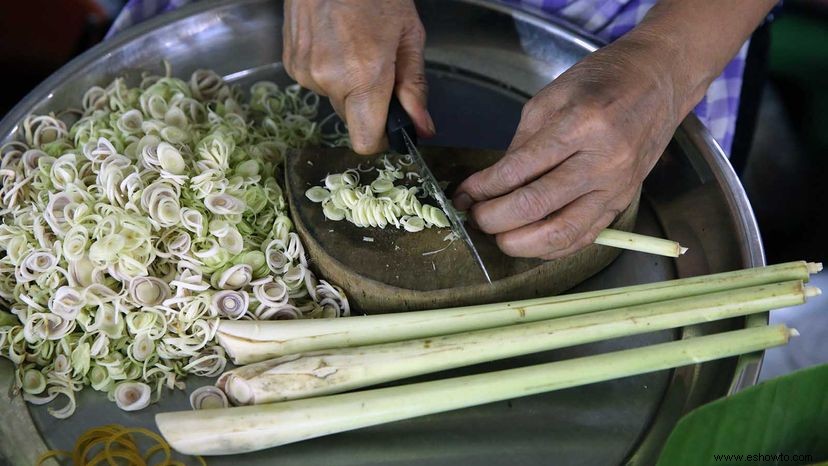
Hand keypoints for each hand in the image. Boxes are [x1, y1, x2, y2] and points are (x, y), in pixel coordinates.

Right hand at [283, 0, 434, 153]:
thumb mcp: (409, 36)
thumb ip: (415, 87)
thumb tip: (422, 127)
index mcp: (364, 77)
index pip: (366, 141)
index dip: (381, 138)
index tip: (391, 126)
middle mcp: (329, 79)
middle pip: (352, 119)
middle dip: (368, 103)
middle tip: (379, 66)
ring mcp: (305, 72)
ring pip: (334, 99)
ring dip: (347, 83)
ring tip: (355, 45)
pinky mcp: (291, 63)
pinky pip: (316, 82)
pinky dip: (329, 70)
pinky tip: (335, 41)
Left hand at [453, 38, 682, 259]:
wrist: (658, 80)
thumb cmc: (602, 81)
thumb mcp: (551, 97)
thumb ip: (522, 144)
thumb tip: (492, 184)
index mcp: (580, 125)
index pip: (519, 170)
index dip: (483, 188)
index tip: (462, 195)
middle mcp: (602, 161)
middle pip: (536, 207)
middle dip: (494, 219)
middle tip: (475, 217)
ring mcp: (615, 187)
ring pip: (562, 232)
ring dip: (521, 243)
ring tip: (498, 236)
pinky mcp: (622, 202)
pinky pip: (584, 238)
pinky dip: (551, 247)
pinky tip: (529, 243)